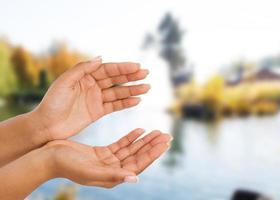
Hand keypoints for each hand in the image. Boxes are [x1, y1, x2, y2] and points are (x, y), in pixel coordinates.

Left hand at [33, 57, 149, 140]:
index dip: (122, 68)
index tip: (137, 67)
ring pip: (118, 93)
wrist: (47, 126)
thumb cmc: (53, 103)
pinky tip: (136, 100)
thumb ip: (82, 69)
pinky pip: (115, 106)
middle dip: (131, 77)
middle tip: (146, 74)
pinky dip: (126, 103)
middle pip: (115, 79)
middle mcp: (92, 85)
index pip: (107, 70)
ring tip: (147, 87)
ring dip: (132, 90)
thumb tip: (100, 58)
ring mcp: (96, 99)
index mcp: (84, 76)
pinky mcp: (97, 111)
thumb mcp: (65, 82)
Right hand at [46, 129, 171, 187]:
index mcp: (113, 177)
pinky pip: (121, 144)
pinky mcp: (103, 153)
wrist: (49, 158)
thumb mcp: (91, 170)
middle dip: (153, 146)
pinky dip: (131, 137)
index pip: (139, 164)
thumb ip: (113, 175)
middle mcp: (114, 170)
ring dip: (144, 140)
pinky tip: (139, 129)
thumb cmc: (67, 166)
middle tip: (167, 135)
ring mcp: (109, 161)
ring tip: (157, 131)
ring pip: (132, 149)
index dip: (153, 154)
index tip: (165, 143)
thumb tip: (135, 179)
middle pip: (138, 156)